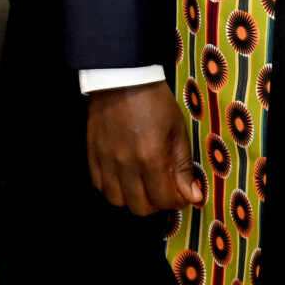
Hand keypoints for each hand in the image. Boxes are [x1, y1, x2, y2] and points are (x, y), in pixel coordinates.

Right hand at [86, 82, 206, 216]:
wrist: (123, 76)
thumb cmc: (155, 100)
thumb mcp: (177, 129)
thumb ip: (183, 166)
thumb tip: (193, 196)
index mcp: (151, 156)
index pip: (164, 200)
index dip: (177, 200)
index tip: (182, 191)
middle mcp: (125, 163)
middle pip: (140, 208)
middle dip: (156, 203)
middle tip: (162, 187)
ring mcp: (105, 160)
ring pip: (117, 201)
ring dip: (132, 198)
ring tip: (142, 183)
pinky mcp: (92, 154)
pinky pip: (99, 185)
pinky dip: (112, 187)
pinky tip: (123, 176)